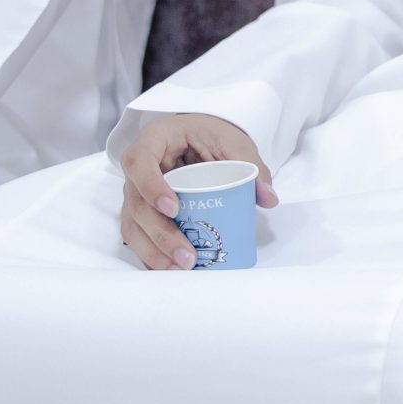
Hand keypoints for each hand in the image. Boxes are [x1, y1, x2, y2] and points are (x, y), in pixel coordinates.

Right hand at [117, 114, 276, 270]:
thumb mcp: (233, 141)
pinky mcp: (139, 210)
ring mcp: (135, 190)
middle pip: (136, 203)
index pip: (139, 162)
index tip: (174, 208)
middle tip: (187, 256)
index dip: (151, 187)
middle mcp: (137, 167)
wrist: (199, 136)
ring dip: (154, 251)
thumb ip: (252, 166)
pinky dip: (151, 254)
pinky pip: (137, 235)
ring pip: (133, 224)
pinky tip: (169, 269)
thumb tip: (268, 198)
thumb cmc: (211, 134)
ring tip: (181, 268)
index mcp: (155, 138)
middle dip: (160, 235)